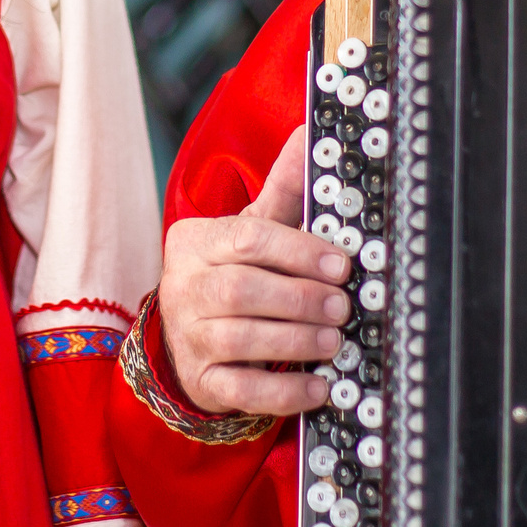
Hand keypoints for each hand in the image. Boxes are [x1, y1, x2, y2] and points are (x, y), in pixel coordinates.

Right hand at [157, 126, 352, 416]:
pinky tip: (318, 387)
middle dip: (299, 298)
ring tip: (335, 341)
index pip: (247, 238)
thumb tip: (310, 134)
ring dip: (295, 341)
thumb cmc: (231, 273)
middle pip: (240, 290)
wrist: (188, 335)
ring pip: (239, 339)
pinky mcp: (201, 381)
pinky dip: (282, 392)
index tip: (341, 264)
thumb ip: (281, 189)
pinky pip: (240, 390)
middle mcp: (184, 287)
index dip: (298, 251)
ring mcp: (188, 337)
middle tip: (342, 306)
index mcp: (196, 242)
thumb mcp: (250, 229)